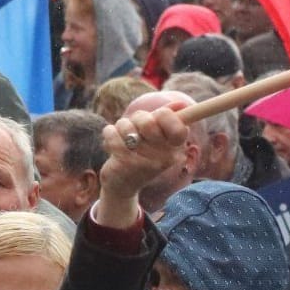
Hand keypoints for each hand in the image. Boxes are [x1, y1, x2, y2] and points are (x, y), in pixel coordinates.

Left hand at [92, 101, 188, 226]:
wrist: (123, 186)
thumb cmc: (142, 156)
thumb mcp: (157, 138)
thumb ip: (166, 120)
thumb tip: (180, 104)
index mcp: (175, 149)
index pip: (179, 126)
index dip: (165, 116)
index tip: (157, 119)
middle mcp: (164, 158)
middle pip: (149, 121)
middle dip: (138, 119)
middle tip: (136, 130)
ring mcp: (145, 162)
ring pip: (127, 125)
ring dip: (122, 127)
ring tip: (124, 138)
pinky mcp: (124, 164)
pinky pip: (112, 132)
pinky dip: (109, 133)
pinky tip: (112, 141)